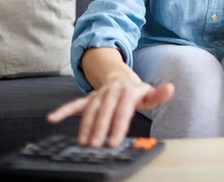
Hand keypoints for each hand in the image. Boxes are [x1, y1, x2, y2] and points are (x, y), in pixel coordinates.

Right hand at [47, 79, 173, 147]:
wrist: (121, 77)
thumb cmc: (137, 91)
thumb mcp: (149, 93)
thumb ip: (158, 94)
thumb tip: (170, 88)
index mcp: (129, 91)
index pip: (123, 109)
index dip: (118, 125)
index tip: (114, 142)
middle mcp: (113, 91)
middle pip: (105, 110)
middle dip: (100, 128)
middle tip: (96, 146)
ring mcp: (99, 94)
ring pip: (90, 109)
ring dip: (85, 126)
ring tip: (83, 143)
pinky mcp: (89, 97)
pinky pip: (75, 103)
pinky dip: (63, 110)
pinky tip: (52, 118)